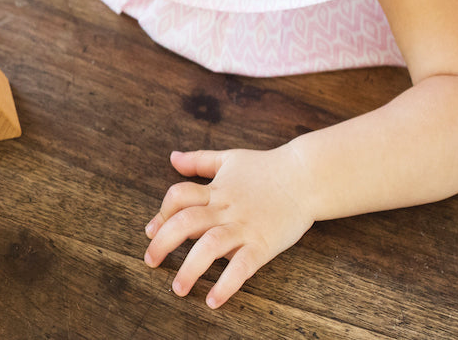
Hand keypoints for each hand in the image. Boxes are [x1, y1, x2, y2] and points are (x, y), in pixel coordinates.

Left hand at [143, 148, 314, 308]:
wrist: (307, 177)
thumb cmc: (267, 168)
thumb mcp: (229, 159)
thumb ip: (199, 161)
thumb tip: (172, 157)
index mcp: (215, 190)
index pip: (178, 197)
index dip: (161, 213)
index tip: (151, 231)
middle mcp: (225, 209)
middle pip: (186, 223)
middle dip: (163, 243)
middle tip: (150, 261)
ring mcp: (244, 227)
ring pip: (209, 247)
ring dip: (189, 269)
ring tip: (178, 288)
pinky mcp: (263, 245)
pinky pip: (242, 267)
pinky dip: (226, 284)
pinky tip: (214, 300)